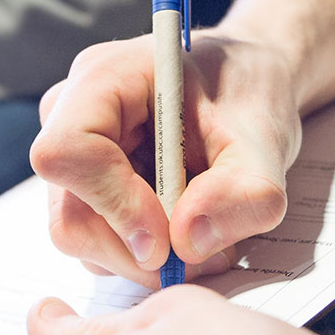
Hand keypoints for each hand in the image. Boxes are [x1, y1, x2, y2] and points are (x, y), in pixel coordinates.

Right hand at [30, 31, 302, 288]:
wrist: (248, 81)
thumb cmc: (249, 90)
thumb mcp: (266, 138)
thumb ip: (242, 191)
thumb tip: (188, 242)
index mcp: (104, 77)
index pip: (67, 152)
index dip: (113, 204)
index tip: (170, 237)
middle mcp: (71, 112)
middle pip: (68, 212)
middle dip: (136, 249)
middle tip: (205, 255)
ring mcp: (73, 151)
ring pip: (80, 236)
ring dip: (144, 257)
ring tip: (206, 237)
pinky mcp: (85, 184)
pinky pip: (97, 240)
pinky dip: (142, 254)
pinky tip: (186, 230)